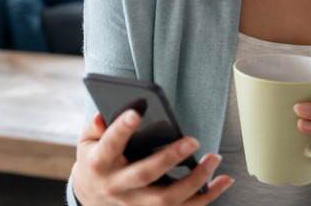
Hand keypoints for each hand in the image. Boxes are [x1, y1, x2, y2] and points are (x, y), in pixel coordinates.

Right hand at [71, 111, 232, 205]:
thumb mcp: (87, 142)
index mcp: (99, 164)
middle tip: (192, 140)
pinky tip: (224, 181)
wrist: (91, 199)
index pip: (110, 145)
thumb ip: (96, 127)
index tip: (135, 113)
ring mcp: (136, 205)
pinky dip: (207, 197)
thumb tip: (103, 115)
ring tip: (214, 158)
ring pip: (168, 199)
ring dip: (196, 180)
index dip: (121, 130)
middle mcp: (117, 187)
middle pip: (144, 175)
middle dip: (169, 158)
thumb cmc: (95, 162)